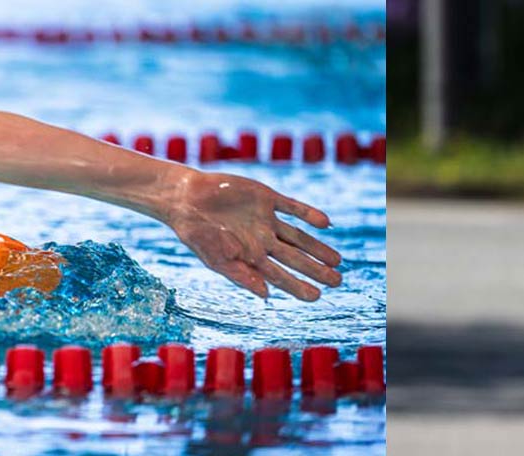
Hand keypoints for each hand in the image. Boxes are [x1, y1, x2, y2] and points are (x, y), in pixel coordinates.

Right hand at [163, 171, 342, 299]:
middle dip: (316, 270)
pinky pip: (292, 207)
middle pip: (296, 258)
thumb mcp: (216, 259)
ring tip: (337, 260)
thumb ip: (241, 276)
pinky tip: (325, 223)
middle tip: (338, 281)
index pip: (281, 276)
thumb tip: (266, 295)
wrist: (185, 198)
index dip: (298, 287)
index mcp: (251, 258)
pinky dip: (308, 214)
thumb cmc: (196, 233)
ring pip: (298, 236)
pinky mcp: (266, 198)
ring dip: (318, 247)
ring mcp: (266, 220)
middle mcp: (263, 240)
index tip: (317, 297)